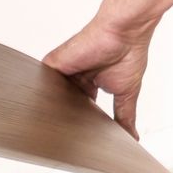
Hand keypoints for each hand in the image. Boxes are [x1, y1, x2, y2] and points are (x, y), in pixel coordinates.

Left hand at [43, 15, 155, 138]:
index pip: (78, 108)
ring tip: (52, 125)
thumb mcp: (126, 95)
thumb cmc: (129, 54)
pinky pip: (40, 83)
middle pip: (62, 103)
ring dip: (51, 108)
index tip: (78, 138)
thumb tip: (132, 137)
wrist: (123, 33)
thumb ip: (124, 117)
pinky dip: (40, 96)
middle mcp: (75, 76)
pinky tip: (42, 110)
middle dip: (64, 118)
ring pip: (49, 96)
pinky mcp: (53, 63)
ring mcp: (63, 70)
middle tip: (63, 139)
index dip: (78, 122)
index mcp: (90, 83)